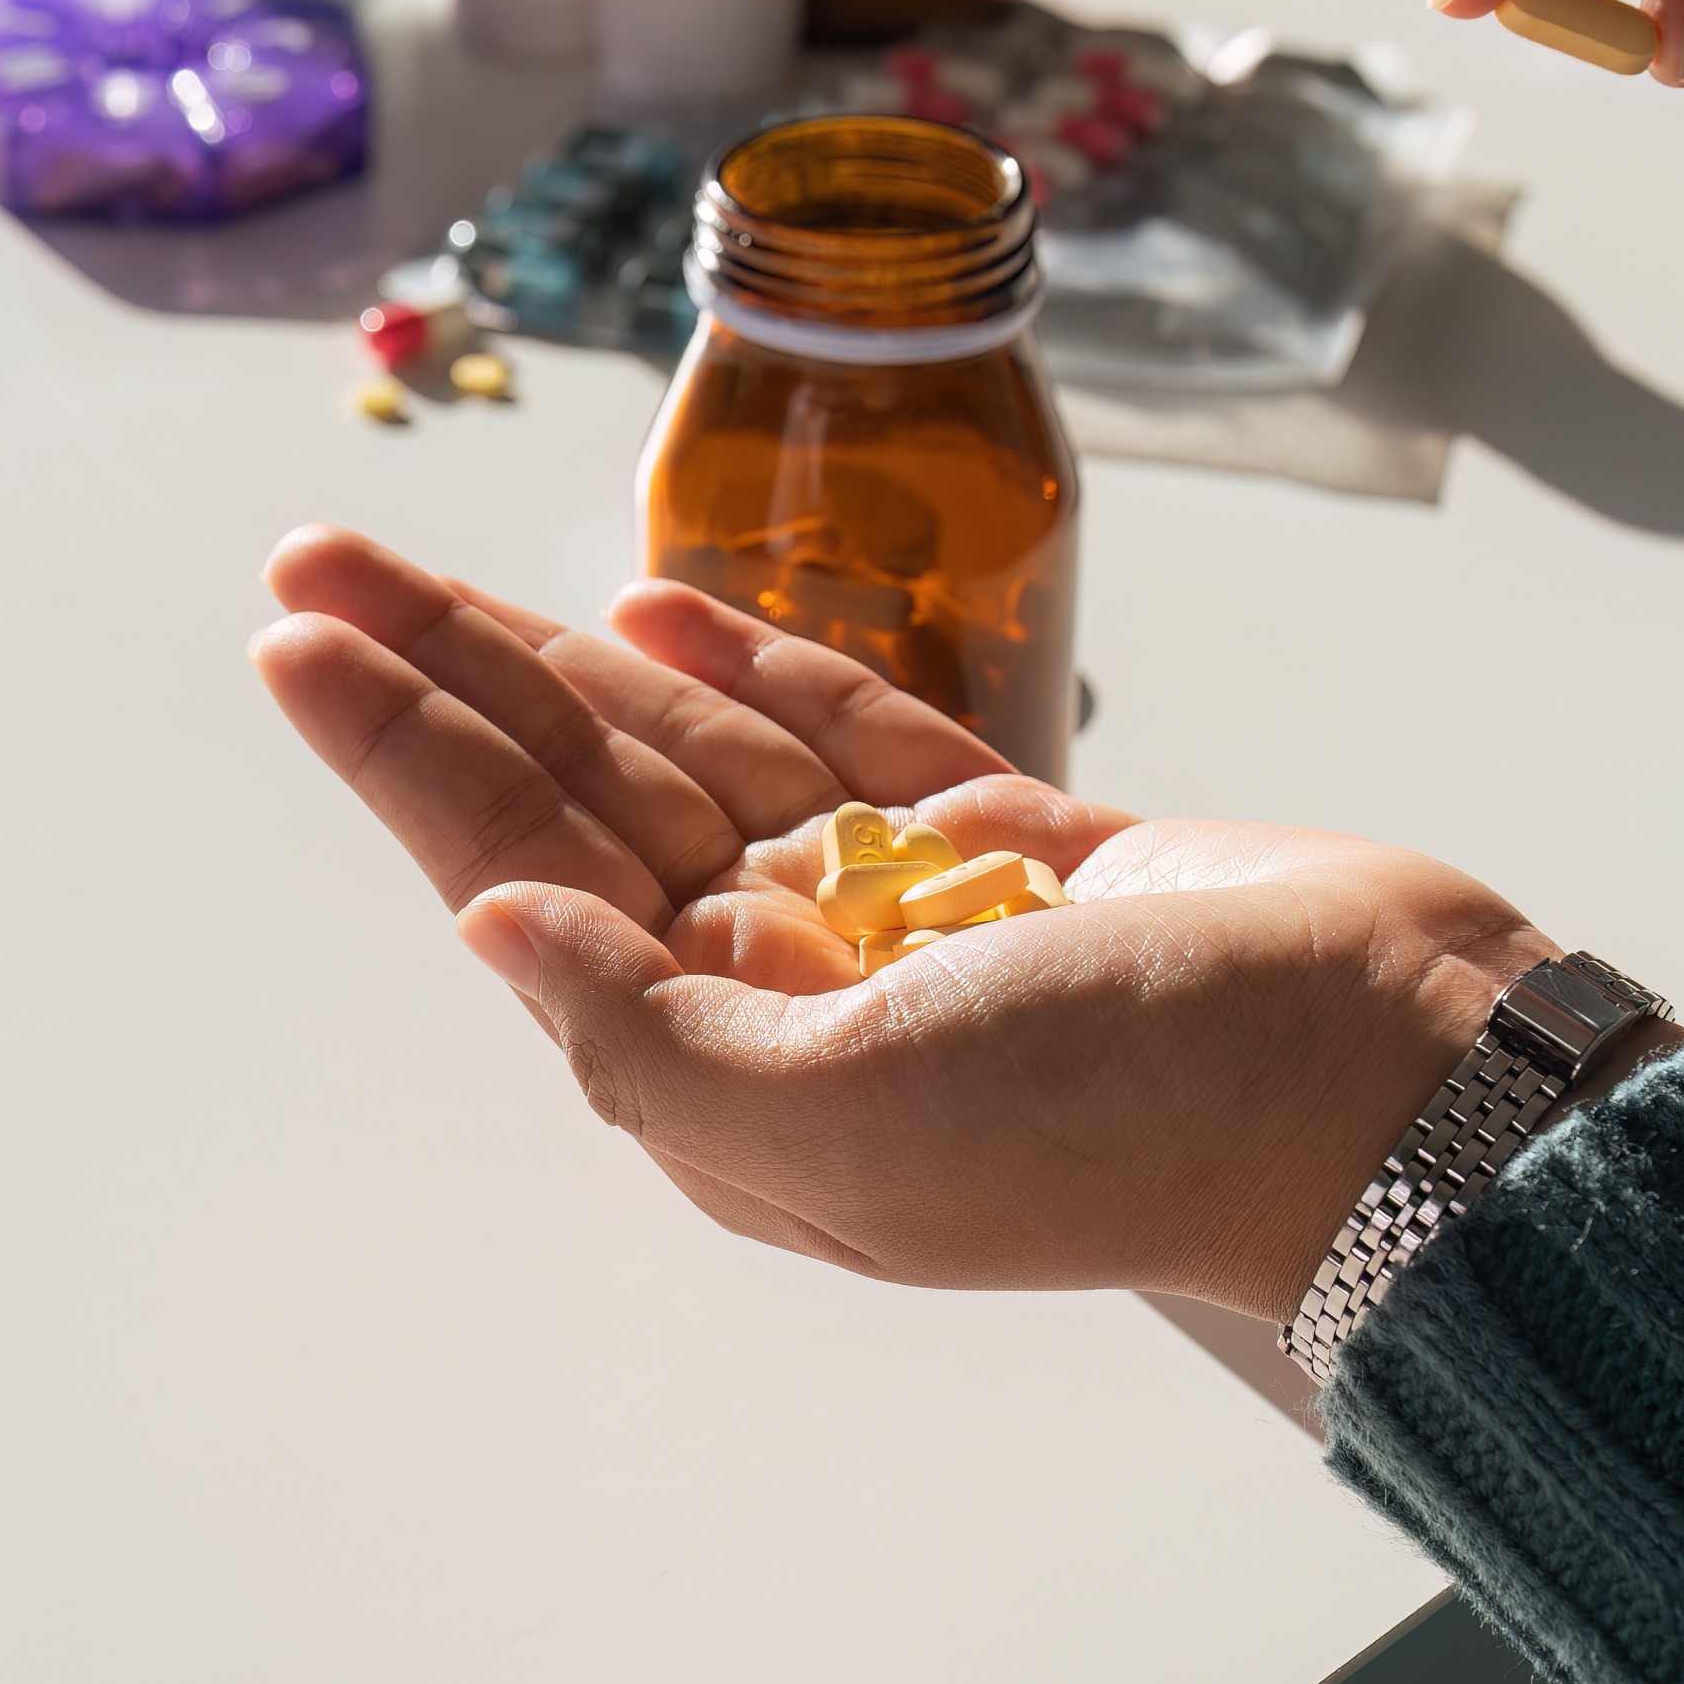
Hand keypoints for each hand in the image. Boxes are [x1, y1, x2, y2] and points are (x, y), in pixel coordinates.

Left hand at [248, 528, 1555, 1317]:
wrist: (1387, 1080)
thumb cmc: (1127, 1122)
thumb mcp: (846, 1125)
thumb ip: (645, 1036)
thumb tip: (489, 924)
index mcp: (735, 1072)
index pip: (522, 872)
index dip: (406, 753)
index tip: (296, 644)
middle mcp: (797, 991)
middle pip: (576, 793)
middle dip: (441, 676)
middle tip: (315, 559)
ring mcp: (909, 915)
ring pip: (688, 748)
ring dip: (556, 654)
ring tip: (423, 569)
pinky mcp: (1021, 849)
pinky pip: (846, 743)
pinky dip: (749, 668)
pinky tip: (646, 604)